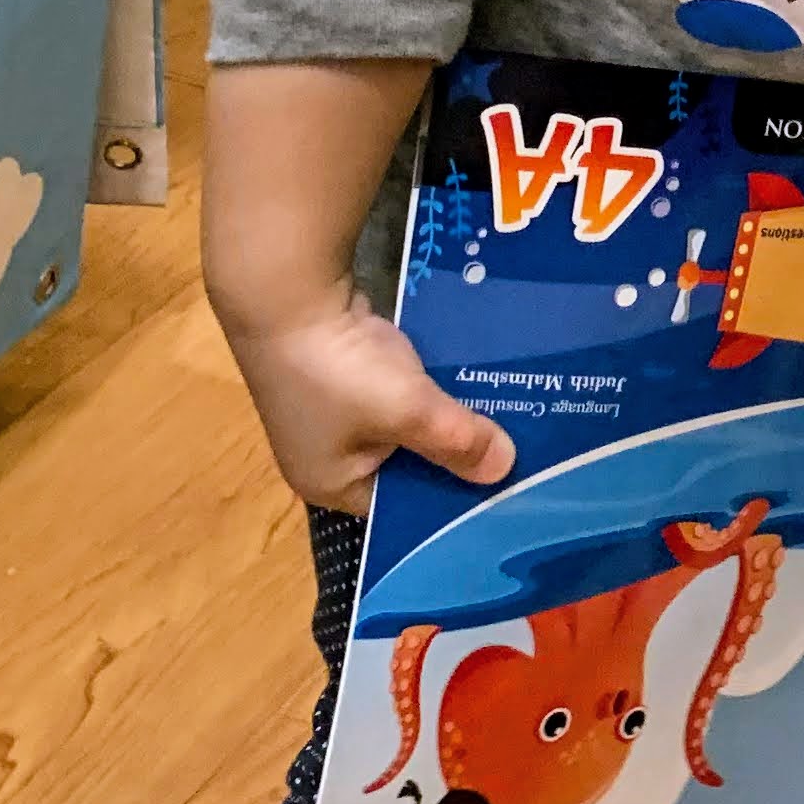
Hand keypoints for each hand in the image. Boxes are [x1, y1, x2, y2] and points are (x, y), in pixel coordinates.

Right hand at [225, 298, 515, 512]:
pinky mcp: (340, 373)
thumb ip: (459, 442)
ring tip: (509, 414)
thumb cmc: (341, 371)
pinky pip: (395, 391)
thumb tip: (505, 470)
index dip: (452, 498)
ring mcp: (330, 412)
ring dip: (445, 415)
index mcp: (331, 484)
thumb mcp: (409, 411)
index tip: (506, 486)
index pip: (403, 510)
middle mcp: (326, 456)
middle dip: (455, 451)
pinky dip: (427, 385)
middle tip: (519, 447)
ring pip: (404, 424)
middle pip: (406, 466)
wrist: (285, 293)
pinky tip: (473, 377)